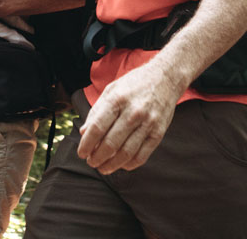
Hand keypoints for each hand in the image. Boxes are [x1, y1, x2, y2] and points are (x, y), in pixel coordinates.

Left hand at [77, 60, 180, 174]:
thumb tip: (84, 133)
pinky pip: (142, 155)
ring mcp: (148, 123)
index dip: (87, 144)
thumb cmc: (134, 84)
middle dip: (97, 157)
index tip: (81, 153)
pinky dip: (129, 164)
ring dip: (111, 165)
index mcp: (118, 99)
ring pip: (126, 153)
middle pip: (111, 143)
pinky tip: (121, 165)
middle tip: (91, 162)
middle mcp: (133, 111)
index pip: (97, 127)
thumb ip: (97, 111)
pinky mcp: (159, 133)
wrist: (165, 78)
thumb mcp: (112, 89)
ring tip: (103, 167)